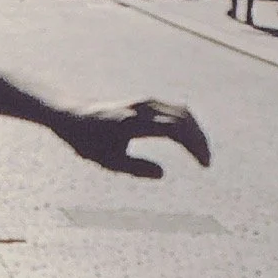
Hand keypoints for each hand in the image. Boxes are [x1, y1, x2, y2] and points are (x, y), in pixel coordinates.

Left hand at [58, 99, 210, 178]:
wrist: (71, 114)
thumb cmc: (87, 140)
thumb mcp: (108, 161)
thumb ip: (135, 168)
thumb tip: (163, 174)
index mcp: (136, 122)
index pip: (176, 130)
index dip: (194, 147)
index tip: (204, 165)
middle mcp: (144, 108)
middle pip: (184, 119)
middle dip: (199, 141)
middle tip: (206, 163)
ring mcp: (145, 103)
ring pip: (181, 113)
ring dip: (195, 132)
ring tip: (201, 154)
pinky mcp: (145, 103)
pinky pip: (174, 110)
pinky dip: (186, 124)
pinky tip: (189, 140)